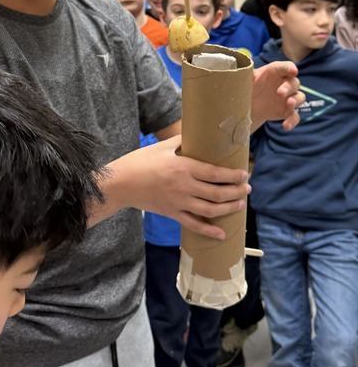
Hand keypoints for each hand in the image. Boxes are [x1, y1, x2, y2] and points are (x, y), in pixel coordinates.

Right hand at [94, 136, 250, 239]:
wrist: (120, 184)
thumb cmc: (139, 162)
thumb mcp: (161, 146)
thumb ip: (181, 141)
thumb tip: (196, 133)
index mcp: (183, 167)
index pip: (216, 173)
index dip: (233, 176)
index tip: (244, 175)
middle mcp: (184, 186)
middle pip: (218, 193)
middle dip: (237, 192)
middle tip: (247, 189)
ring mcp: (179, 202)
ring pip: (210, 209)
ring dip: (229, 208)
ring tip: (240, 204)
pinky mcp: (171, 213)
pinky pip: (194, 224)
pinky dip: (209, 230)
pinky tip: (221, 233)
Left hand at [251, 61, 303, 130]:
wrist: (248, 105)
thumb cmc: (249, 86)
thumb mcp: (246, 79)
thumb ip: (247, 73)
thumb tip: (242, 68)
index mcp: (275, 72)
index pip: (285, 67)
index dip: (290, 68)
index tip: (293, 71)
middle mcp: (284, 84)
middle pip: (294, 83)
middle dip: (289, 87)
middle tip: (280, 93)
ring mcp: (287, 98)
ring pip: (299, 97)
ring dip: (296, 100)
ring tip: (289, 104)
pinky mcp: (287, 112)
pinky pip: (294, 116)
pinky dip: (292, 121)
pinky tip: (286, 126)